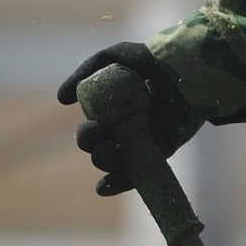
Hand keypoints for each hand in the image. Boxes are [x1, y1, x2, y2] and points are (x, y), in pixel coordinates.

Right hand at [57, 42, 200, 195]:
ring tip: (111, 152)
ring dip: (107, 164)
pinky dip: (119, 183)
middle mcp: (124, 130)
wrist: (183, 66)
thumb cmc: (147, 58)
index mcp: (110, 112)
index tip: (94, 129)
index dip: (87, 136)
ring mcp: (143, 143)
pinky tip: (103, 187)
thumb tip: (62, 99)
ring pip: (117, 164)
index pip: (91, 133)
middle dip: (96, 151)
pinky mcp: (161, 152)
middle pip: (101, 151)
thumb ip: (84, 73)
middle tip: (102, 140)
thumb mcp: (111, 57)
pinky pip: (139, 173)